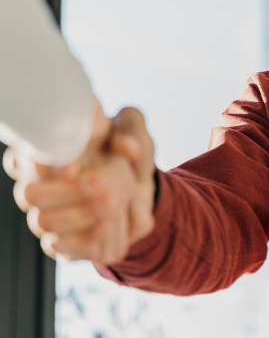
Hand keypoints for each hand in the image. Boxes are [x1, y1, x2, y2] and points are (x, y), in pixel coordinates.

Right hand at [4, 103, 156, 264]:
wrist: (142, 182)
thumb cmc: (127, 147)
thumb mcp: (134, 127)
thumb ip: (130, 128)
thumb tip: (123, 145)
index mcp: (49, 151)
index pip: (19, 158)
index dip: (40, 162)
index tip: (74, 166)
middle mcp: (40, 183)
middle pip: (27, 194)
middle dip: (64, 191)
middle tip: (99, 182)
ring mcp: (48, 212)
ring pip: (42, 222)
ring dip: (77, 216)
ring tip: (111, 204)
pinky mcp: (63, 238)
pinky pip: (58, 247)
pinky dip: (82, 240)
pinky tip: (105, 227)